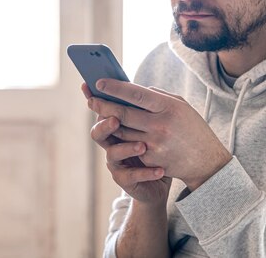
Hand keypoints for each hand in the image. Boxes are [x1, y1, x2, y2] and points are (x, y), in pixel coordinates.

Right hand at [83, 84, 171, 204]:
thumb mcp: (152, 122)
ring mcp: (117, 162)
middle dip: (106, 125)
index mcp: (115, 127)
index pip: (101, 112)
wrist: (169, 172)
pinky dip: (146, 173)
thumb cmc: (159, 144)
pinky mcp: (126, 180)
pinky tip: (160, 170)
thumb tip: (138, 85)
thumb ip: (142, 108)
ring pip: (113, 154)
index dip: (97, 102)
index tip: (96, 90)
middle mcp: (111, 144)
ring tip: (142, 146)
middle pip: (99, 132)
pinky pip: (131, 177)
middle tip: (115, 119)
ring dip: (127, 149)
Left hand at [88, 79, 231, 190]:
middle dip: (103, 106)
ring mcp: (154, 145)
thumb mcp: (181, 106)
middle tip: (90, 99)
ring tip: (101, 114)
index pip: (135, 94)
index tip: (99, 82)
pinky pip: (131, 147)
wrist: (207, 162)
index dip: (115, 88)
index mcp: (168, 107)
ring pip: (122, 132)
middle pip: (122, 114)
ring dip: (110, 124)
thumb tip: (132, 90)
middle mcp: (160, 125)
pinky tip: (121, 134)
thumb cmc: (192, 128)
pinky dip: (126, 140)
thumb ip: (158, 96)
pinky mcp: (151, 161)